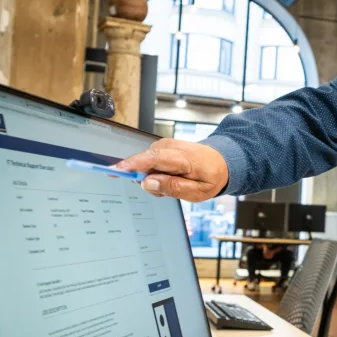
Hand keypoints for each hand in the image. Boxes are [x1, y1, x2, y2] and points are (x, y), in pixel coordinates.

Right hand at [114, 138, 228, 200]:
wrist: (221, 161)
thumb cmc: (210, 177)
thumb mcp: (197, 191)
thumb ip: (172, 188)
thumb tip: (147, 183)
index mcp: (182, 158)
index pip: (152, 159)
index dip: (131, 165)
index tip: (115, 170)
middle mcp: (171, 147)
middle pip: (144, 163)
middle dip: (145, 180)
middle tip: (163, 192)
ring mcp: (165, 145)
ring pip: (145, 165)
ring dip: (152, 178)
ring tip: (173, 184)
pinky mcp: (162, 146)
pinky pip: (149, 162)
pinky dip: (155, 173)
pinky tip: (168, 178)